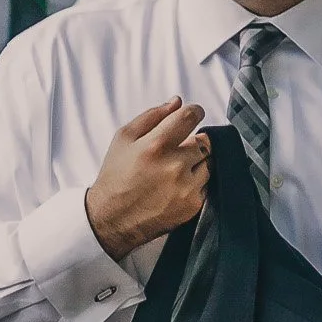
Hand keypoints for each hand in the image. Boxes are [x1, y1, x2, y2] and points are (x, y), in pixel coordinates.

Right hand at [84, 100, 211, 260]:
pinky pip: (206, 185)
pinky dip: (195, 183)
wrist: (112, 219)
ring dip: (197, 163)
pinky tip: (176, 188)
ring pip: (209, 163)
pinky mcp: (193, 205)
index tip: (192, 115)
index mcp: (156, 145)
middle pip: (204, 141)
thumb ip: (152, 116)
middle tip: (177, 151)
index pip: (191, 116)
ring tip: (175, 171)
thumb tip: (177, 102)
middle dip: (193, 142)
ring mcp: (186, 187)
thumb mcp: (123, 139)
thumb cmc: (116, 175)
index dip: (195, 112)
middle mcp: (175, 166)